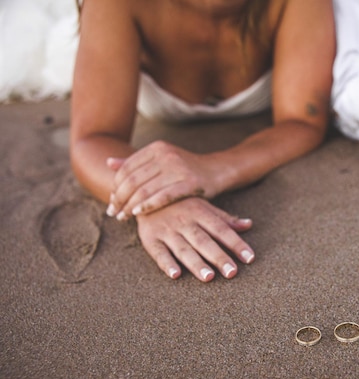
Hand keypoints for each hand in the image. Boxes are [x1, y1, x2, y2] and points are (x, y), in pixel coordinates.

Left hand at [106, 140, 225, 219]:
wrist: (217, 171)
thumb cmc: (186, 169)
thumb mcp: (162, 160)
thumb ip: (136, 162)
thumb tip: (108, 163)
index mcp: (156, 148)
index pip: (127, 168)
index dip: (116, 187)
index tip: (111, 202)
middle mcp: (166, 155)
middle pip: (133, 180)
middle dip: (119, 199)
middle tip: (113, 213)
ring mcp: (179, 168)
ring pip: (145, 190)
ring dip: (130, 206)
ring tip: (123, 217)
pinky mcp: (190, 182)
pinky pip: (163, 196)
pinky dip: (148, 206)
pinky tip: (138, 214)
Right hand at [136, 197, 254, 281]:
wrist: (145, 194)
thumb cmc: (181, 203)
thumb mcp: (203, 206)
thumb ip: (225, 218)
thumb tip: (249, 225)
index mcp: (201, 213)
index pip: (222, 230)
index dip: (236, 243)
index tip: (249, 258)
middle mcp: (185, 222)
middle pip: (204, 242)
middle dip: (218, 257)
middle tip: (232, 272)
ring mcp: (167, 231)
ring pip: (183, 249)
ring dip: (196, 264)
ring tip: (209, 277)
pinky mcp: (150, 239)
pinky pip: (159, 252)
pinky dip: (166, 263)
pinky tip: (175, 275)